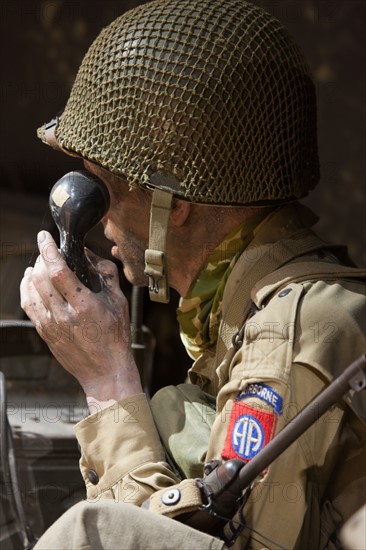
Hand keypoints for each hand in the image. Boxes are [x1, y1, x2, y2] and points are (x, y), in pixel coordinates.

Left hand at [20, 231, 142, 408]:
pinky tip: (30, 281)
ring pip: (30, 290)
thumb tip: (90, 255)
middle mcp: (63, 315)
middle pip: (40, 277)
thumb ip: (106, 274)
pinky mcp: (44, 333)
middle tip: (48, 251)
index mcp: (84, 305)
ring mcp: (51, 326)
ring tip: (38, 264)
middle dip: (41, 258)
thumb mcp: (119, 302)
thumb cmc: (115, 337)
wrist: (105, 371)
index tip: (44, 236)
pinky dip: (26, 289)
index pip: (58, 270)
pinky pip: (28, 305)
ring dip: (32, 272)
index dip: (48, 250)